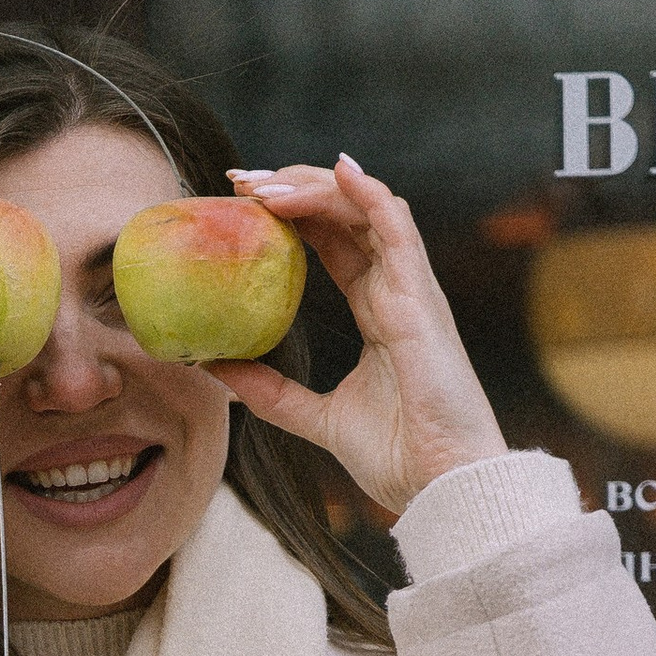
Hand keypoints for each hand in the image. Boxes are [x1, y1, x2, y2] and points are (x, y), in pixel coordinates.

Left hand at [215, 157, 505, 517]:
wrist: (441, 485)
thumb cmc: (398, 454)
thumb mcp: (316, 418)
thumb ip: (271, 393)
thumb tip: (214, 371)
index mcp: (379, 310)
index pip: (333, 242)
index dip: (292, 216)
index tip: (241, 205)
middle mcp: (398, 290)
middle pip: (347, 215)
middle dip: (295, 187)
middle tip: (239, 183)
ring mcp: (413, 291)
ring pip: (367, 210)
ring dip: (316, 187)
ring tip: (264, 184)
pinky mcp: (421, 301)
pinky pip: (397, 230)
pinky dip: (368, 195)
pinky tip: (337, 170)